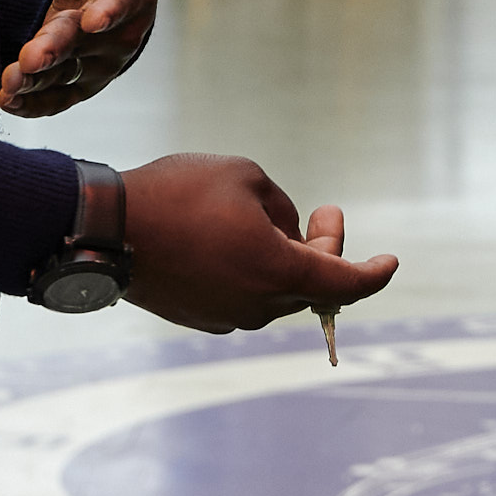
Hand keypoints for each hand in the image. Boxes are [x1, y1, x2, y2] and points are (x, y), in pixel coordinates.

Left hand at [1, 0, 184, 114]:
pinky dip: (34, 101)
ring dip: (39, 79)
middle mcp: (117, 31)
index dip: (111, 9)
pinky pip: (56, 96)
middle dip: (60, 51)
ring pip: (68, 74)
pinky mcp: (74, 81)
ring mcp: (96, 61)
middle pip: (88, 43)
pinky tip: (9, 99)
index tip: (94, 17)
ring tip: (12, 81)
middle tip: (35, 56)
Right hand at [119, 152, 397, 333]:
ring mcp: (227, 318)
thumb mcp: (246, 177)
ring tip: (265, 217)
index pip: (347, 284)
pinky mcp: (199, 319)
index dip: (375, 273)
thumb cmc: (177, 193)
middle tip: (323, 208)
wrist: (105, 228)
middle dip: (326, 247)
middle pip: (314, 285)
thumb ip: (283, 209)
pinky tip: (231, 240)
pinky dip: (252, 272)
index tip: (391, 261)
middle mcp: (258, 305)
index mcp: (278, 271)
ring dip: (286, 259)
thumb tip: (288, 235)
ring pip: (277, 291)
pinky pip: (243, 297)